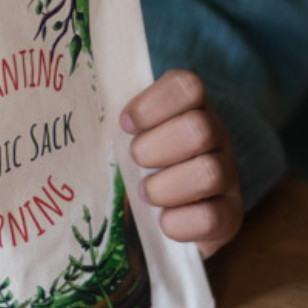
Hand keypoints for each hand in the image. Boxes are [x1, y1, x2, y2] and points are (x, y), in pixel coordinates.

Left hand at [121, 70, 242, 257]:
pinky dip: (180, 222)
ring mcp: (227, 175)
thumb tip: (76, 114)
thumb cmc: (140, 163)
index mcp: (190, 107)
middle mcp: (215, 136)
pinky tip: (163, 222)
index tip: (126, 124)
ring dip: (165, 186)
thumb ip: (117, 121)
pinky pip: (212, 217)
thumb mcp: (130, 135)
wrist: (167, 214)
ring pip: (209, 172)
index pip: (187, 86)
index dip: (153, 104)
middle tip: (135, 161)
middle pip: (199, 128)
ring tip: (145, 193)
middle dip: (154, 149)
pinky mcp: (231, 215)